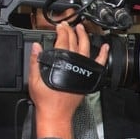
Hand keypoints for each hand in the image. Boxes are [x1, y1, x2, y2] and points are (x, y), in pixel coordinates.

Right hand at [30, 22, 109, 138]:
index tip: (60, 26)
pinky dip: (102, 54)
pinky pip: (98, 64)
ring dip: (84, 36)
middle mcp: (73, 65)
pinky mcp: (88, 77)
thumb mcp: (34, 80)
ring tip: (81, 28)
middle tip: (68, 25)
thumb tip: (36, 47)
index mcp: (60, 63)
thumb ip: (35, 62)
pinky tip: (105, 48)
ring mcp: (82, 70)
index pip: (62, 41)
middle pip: (74, 42)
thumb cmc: (46, 100)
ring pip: (86, 48)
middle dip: (71, 31)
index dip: (61, 31)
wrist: (56, 114)